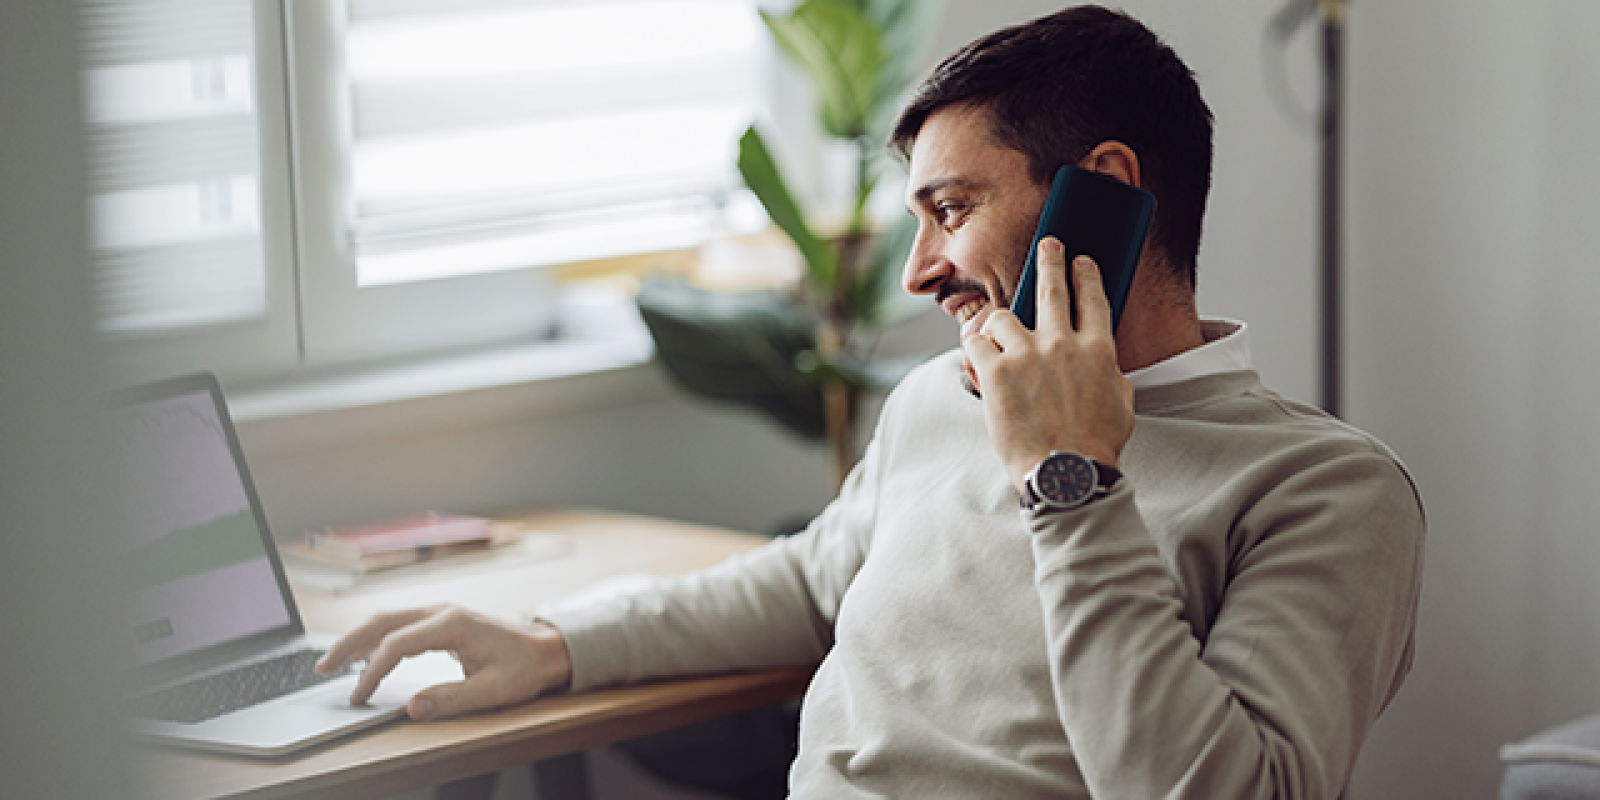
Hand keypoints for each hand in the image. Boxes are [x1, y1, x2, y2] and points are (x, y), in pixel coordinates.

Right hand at [315, 605, 571, 720]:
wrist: (546, 649)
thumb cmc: (523, 668)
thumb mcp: (492, 691)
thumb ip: (451, 699)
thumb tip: (411, 707)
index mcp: (453, 624)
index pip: (397, 644)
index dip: (373, 670)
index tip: (359, 695)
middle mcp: (442, 612)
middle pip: (382, 621)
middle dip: (348, 644)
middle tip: (321, 668)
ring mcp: (441, 613)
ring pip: (387, 618)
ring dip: (358, 638)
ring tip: (331, 662)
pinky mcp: (441, 621)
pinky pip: (399, 623)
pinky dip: (375, 637)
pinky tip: (362, 653)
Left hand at [961, 237, 1134, 492]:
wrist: (1065, 473)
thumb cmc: (1095, 446)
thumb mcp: (1121, 403)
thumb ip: (1110, 372)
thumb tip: (1100, 359)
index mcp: (1099, 350)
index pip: (1093, 299)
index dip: (1086, 275)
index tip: (1081, 261)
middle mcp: (1062, 344)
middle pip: (1051, 288)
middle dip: (1050, 260)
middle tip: (1048, 245)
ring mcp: (1026, 356)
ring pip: (1004, 317)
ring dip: (1000, 325)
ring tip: (999, 337)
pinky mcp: (995, 373)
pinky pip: (976, 344)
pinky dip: (975, 349)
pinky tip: (977, 357)